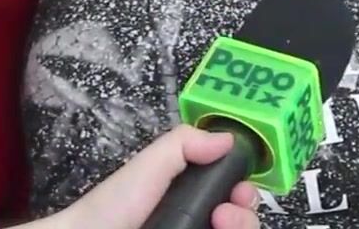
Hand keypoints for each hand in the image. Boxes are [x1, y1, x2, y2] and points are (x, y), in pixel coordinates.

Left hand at [35, 125, 259, 228]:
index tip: (240, 190)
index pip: (234, 196)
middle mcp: (199, 222)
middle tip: (226, 214)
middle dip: (245, 214)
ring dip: (241, 227)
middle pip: (243, 221)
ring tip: (218, 224)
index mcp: (192, 197)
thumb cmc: (112, 206)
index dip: (244, 192)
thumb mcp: (149, 164)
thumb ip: (185, 144)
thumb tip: (229, 139)